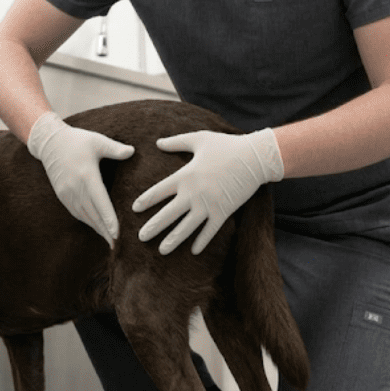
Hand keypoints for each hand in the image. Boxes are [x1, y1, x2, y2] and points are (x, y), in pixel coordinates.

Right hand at [28, 112, 134, 245]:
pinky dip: (88, 222)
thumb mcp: (97, 141)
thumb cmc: (77, 140)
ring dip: (97, 229)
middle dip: (105, 230)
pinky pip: (77, 212)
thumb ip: (115, 148)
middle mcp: (75, 187)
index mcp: (86, 175)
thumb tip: (133, 152)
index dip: (108, 218)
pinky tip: (97, 228)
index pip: (100, 201)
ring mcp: (67, 193)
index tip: (117, 233)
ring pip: (84, 216)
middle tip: (118, 244)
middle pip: (93, 214)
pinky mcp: (62, 195)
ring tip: (110, 240)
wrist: (50, 143)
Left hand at [132, 129, 282, 254]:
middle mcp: (194, 193)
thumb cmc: (226, 145)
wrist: (255, 157)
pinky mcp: (223, 212)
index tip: (134, 209)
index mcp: (185, 175)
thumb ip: (176, 142)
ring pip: (186, 227)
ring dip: (173, 240)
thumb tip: (158, 142)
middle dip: (153, 227)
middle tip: (140, 238)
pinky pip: (210, 231)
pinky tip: (193, 251)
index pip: (159, 191)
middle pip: (168, 214)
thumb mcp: (199, 139)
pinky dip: (202, 241)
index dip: (146, 201)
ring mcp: (209, 205)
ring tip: (161, 251)